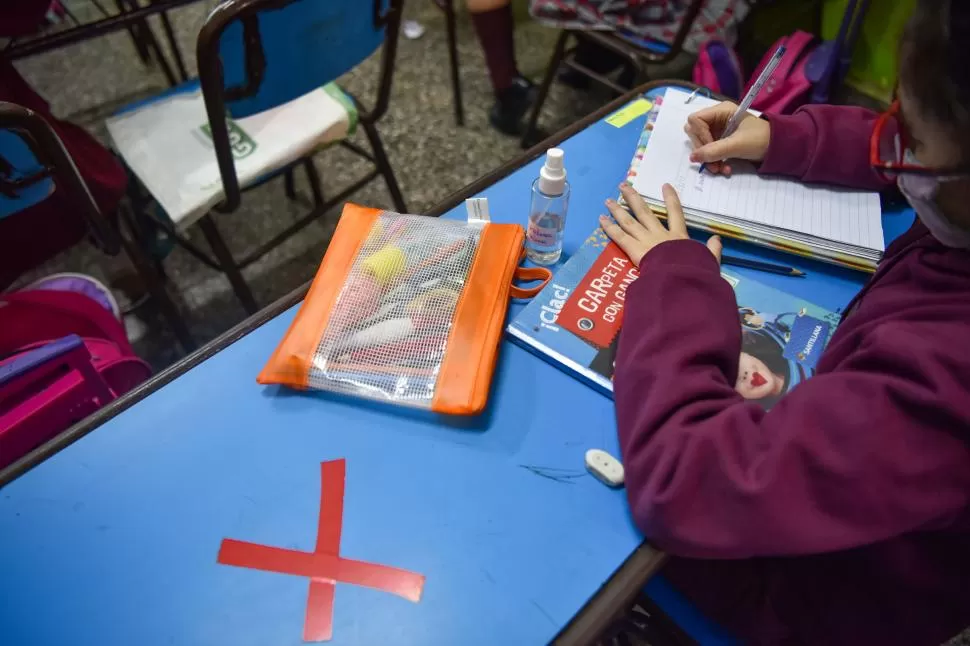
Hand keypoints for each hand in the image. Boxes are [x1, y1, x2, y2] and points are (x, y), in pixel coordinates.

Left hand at [601, 184, 721, 266]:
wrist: (681, 280)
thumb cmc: (694, 272)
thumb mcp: (708, 261)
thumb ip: (712, 250)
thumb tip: (717, 239)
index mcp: (678, 237)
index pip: (676, 214)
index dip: (671, 199)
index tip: (665, 185)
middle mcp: (659, 234)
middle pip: (644, 212)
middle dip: (633, 198)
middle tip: (624, 186)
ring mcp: (645, 240)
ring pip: (629, 221)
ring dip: (618, 210)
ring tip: (608, 200)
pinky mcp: (634, 250)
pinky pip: (619, 236)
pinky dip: (609, 227)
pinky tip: (601, 219)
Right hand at [684, 101, 770, 175]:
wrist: (778, 148)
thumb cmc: (761, 140)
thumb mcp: (737, 145)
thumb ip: (714, 151)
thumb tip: (692, 158)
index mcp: (722, 110)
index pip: (695, 119)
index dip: (699, 135)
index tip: (711, 148)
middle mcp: (717, 118)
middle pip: (694, 132)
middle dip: (702, 150)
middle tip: (713, 163)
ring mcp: (717, 129)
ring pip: (700, 143)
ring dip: (707, 158)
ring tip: (719, 169)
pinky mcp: (720, 140)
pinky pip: (708, 150)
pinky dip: (713, 160)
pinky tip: (724, 168)